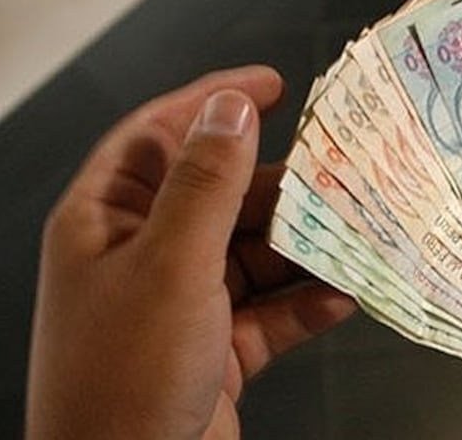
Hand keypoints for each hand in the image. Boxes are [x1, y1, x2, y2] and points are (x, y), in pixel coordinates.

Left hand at [27, 66, 355, 439]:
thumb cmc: (124, 377)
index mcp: (107, 221)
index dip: (213, 102)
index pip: (160, 136)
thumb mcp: (171, 265)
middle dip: (280, 186)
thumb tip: (228, 107)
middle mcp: (143, 255)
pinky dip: (306, 303)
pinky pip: (270, 311)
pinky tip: (342, 295)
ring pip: (252, 253)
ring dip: (303, 247)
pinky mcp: (217, 348)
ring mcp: (182, 304)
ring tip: (355, 233)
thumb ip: (206, 184)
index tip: (272, 84)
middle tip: (339, 172)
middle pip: (220, 196)